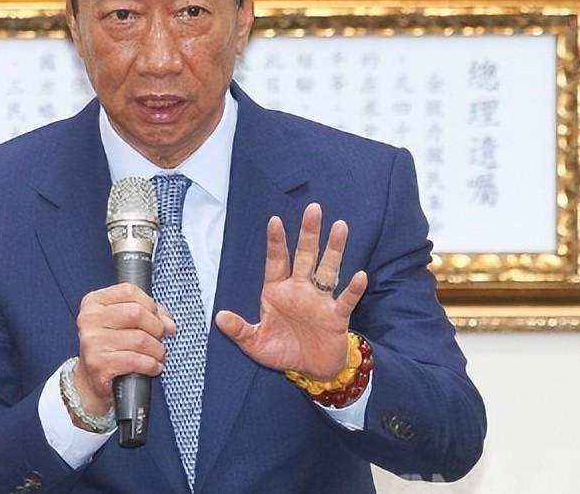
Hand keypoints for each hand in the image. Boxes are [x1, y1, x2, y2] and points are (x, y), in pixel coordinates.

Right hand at [74, 283, 175, 420]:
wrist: (91, 380)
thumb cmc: (111, 348)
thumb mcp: (124, 323)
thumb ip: (148, 314)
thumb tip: (168, 323)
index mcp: (94, 302)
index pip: (129, 291)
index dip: (150, 304)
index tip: (158, 318)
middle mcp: (89, 319)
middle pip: (136, 313)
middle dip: (156, 328)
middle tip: (160, 338)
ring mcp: (92, 341)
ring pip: (140, 339)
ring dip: (157, 350)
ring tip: (157, 355)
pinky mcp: (98, 364)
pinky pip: (136, 360)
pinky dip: (151, 365)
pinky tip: (152, 367)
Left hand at [215, 203, 367, 380]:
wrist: (310, 371)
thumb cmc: (282, 350)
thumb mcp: (255, 343)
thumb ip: (239, 330)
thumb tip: (219, 317)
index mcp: (278, 291)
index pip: (276, 261)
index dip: (275, 242)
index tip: (274, 220)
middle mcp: (300, 289)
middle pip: (305, 256)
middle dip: (308, 233)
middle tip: (313, 208)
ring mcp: (320, 301)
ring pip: (327, 270)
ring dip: (334, 250)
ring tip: (340, 227)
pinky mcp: (336, 317)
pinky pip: (346, 300)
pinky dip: (353, 289)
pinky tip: (359, 275)